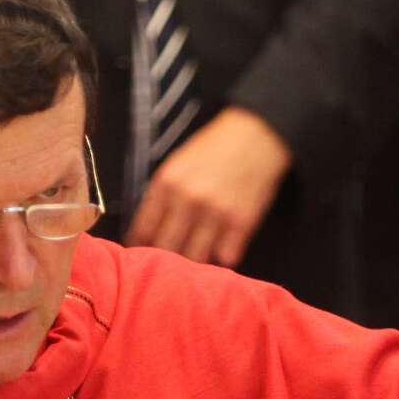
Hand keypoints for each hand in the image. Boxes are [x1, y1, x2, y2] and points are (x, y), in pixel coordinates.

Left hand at [126, 106, 292, 266]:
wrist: (257, 136)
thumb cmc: (216, 148)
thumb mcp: (179, 163)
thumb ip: (163, 194)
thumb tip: (149, 228)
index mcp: (167, 183)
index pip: (143, 229)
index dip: (141, 246)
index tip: (144, 253)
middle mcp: (188, 200)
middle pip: (166, 248)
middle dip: (166, 259)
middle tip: (171, 262)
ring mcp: (215, 214)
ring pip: (195, 258)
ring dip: (195, 261)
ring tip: (197, 257)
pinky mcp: (241, 224)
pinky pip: (225, 257)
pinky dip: (223, 257)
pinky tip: (222, 248)